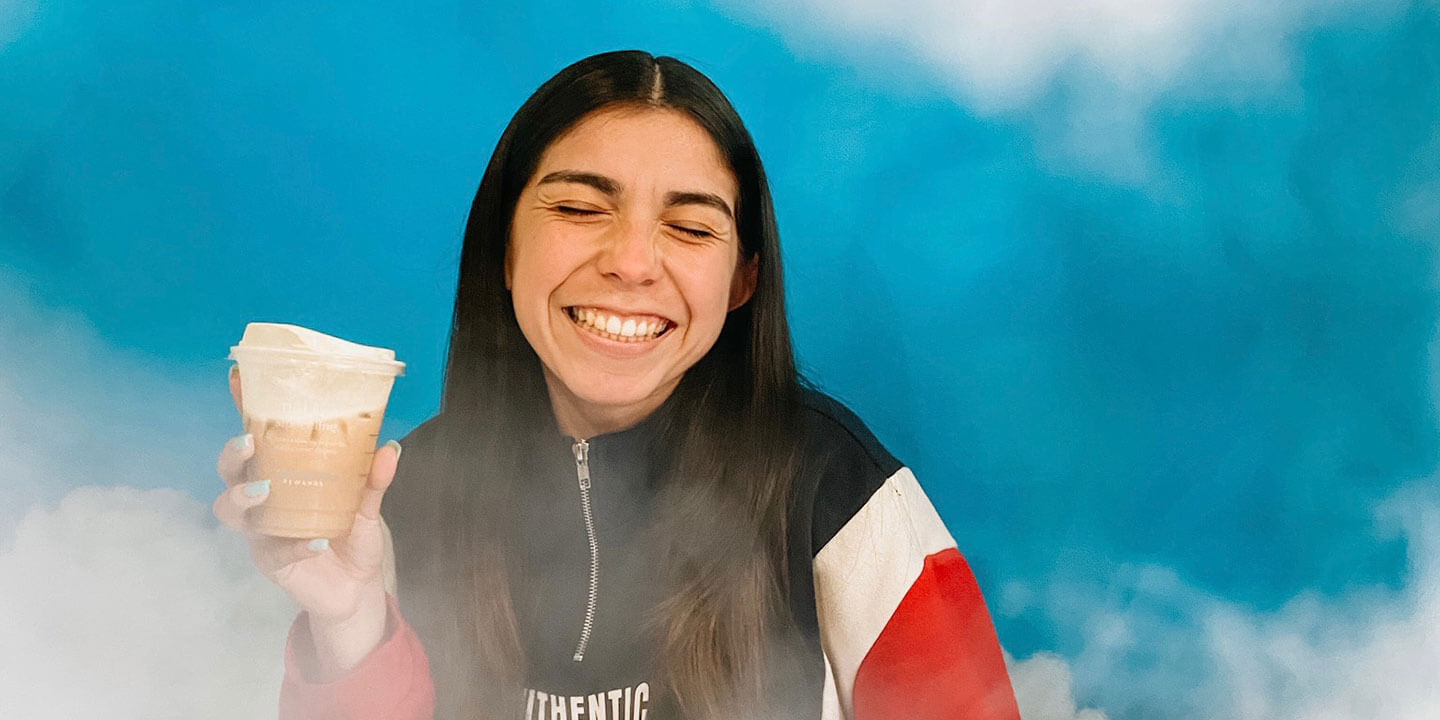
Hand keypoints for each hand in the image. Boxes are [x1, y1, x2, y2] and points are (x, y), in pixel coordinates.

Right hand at [214, 367, 397, 671]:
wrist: (356, 588)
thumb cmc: (352, 537)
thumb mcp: (367, 505)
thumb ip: (373, 480)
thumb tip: (389, 448)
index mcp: (283, 475)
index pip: (258, 437)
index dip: (245, 409)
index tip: (240, 379)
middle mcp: (263, 500)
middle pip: (229, 472)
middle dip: (232, 455)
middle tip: (249, 443)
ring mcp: (261, 532)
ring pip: (230, 511)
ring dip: (243, 497)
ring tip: (268, 491)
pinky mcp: (270, 563)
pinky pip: (273, 551)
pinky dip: (296, 544)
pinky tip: (319, 541)